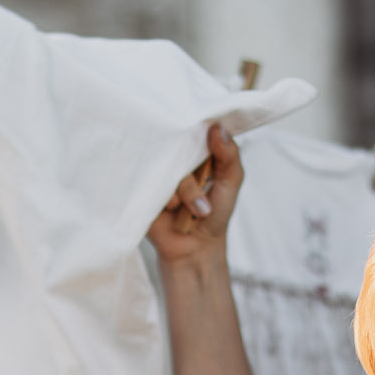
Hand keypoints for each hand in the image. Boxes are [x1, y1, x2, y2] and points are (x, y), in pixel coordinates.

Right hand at [146, 123, 242, 263]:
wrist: (193, 247)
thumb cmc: (215, 213)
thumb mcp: (231, 181)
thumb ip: (230, 155)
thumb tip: (218, 128)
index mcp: (196, 150)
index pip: (195, 128)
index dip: (199, 137)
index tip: (207, 157)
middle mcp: (176, 157)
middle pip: (180, 148)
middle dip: (195, 181)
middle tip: (203, 205)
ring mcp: (159, 171)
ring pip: (168, 168)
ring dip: (183, 194)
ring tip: (186, 211)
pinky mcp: (144, 187)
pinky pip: (151, 182)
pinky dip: (166, 200)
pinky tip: (170, 211)